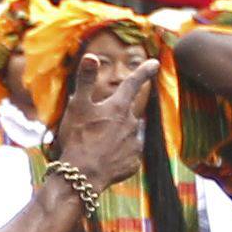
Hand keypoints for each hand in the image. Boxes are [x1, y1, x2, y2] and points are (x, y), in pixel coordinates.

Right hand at [49, 54, 157, 195]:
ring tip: (94, 146)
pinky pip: (127, 154)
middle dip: (113, 117)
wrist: (83, 176)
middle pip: (125, 113)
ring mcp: (134, 144)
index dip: (144, 71)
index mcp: (118, 107)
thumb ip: (85, 81)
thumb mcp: (77, 107)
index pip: (133, 83)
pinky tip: (103, 160)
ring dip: (115, 136)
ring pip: (126, 134)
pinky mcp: (133, 162)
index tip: (154, 63)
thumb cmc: (78, 138)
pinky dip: (117, 154)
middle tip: (92, 129)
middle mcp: (131, 123)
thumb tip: (90, 56)